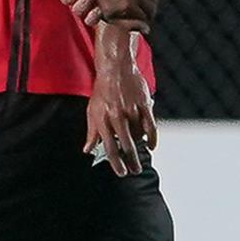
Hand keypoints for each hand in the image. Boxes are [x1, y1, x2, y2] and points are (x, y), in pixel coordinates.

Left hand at [85, 55, 157, 176]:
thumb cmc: (103, 90)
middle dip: (131, 161)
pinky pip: (151, 126)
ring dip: (139, 146)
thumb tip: (87, 149)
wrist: (116, 68)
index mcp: (103, 119)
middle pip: (126, 145)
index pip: (109, 147)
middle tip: (134, 170)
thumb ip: (91, 132)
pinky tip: (152, 145)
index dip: (116, 163)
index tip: (122, 172)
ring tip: (139, 152)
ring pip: (138, 136)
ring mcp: (132, 110)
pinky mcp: (144, 104)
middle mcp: (117, 116)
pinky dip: (152, 138)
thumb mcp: (92, 111)